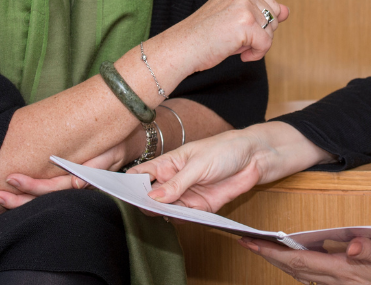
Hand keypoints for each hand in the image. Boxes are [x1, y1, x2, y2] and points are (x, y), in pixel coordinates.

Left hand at [0, 144, 124, 209]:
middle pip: (42, 201)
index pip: (53, 189)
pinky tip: (11, 197)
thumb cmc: (114, 146)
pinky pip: (44, 197)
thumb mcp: (109, 153)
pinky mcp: (65, 184)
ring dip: (17, 201)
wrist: (123, 143)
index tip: (11, 179)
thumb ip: (94, 167)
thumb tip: (75, 182)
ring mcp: (69, 189)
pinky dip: (26, 198)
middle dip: (17, 200)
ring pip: (41, 202)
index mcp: (82, 182)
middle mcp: (73, 189)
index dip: (31, 186)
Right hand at [131, 121, 331, 211]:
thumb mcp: (198, 163)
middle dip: (143, 203)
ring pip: (166, 210)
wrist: (255, 158)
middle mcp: (173, 181)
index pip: (139, 176)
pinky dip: (181, 220)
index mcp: (167, 164)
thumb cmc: (224, 149)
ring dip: (162, 214)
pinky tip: (177, 220)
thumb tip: (152, 197)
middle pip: (150, 197)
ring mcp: (186, 196)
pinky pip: (186, 218)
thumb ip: (176, 183)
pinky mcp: (201, 208)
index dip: (126, 185)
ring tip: (157, 214)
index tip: (115, 193)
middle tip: (137, 208)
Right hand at [149, 0, 287, 77]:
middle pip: (274, 20)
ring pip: (271, 33)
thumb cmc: (205, 35)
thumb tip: (287, 11)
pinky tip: (239, 55)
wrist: (181, 48)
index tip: (236, 30)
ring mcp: (245, 6)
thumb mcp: (236, 17)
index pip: (271, 7)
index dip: (258, 25)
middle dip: (258, 34)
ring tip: (232, 43)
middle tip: (232, 38)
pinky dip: (256, 54)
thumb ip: (262, 12)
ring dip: (255, 45)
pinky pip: (266, 45)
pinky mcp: (246, 23)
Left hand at [240, 236, 370, 284]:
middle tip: (247, 242)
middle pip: (295, 269)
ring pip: (303, 275)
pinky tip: (299, 261)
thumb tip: (349, 246)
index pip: (300, 260)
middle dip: (269, 257)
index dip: (273, 252)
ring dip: (282, 263)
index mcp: (347, 271)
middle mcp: (341, 281)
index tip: (251, 242)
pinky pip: (316, 277)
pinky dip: (300, 267)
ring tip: (266, 250)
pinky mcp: (352, 284)